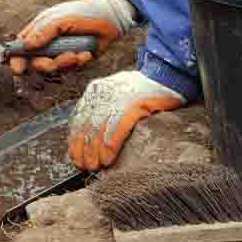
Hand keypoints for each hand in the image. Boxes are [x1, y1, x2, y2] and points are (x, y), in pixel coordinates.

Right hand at [7, 0, 137, 76]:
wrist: (111, 19)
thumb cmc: (83, 13)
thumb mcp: (60, 19)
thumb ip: (42, 32)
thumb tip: (26, 46)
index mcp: (39, 31)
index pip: (21, 47)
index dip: (17, 59)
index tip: (19, 69)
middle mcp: (47, 43)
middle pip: (36, 63)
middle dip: (49, 64)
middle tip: (66, 57)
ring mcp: (60, 53)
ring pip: (53, 69)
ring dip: (67, 63)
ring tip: (80, 54)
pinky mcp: (74, 61)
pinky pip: (70, 70)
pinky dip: (79, 63)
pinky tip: (87, 54)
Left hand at [68, 71, 185, 169]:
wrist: (167, 75)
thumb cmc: (144, 90)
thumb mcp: (116, 94)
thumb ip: (103, 109)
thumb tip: (93, 137)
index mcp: (97, 89)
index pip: (78, 117)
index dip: (74, 139)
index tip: (74, 155)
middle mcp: (103, 92)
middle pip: (85, 125)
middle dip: (81, 148)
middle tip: (83, 165)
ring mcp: (117, 97)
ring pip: (98, 129)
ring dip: (93, 151)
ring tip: (93, 166)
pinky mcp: (132, 104)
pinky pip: (115, 130)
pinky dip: (109, 147)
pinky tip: (107, 159)